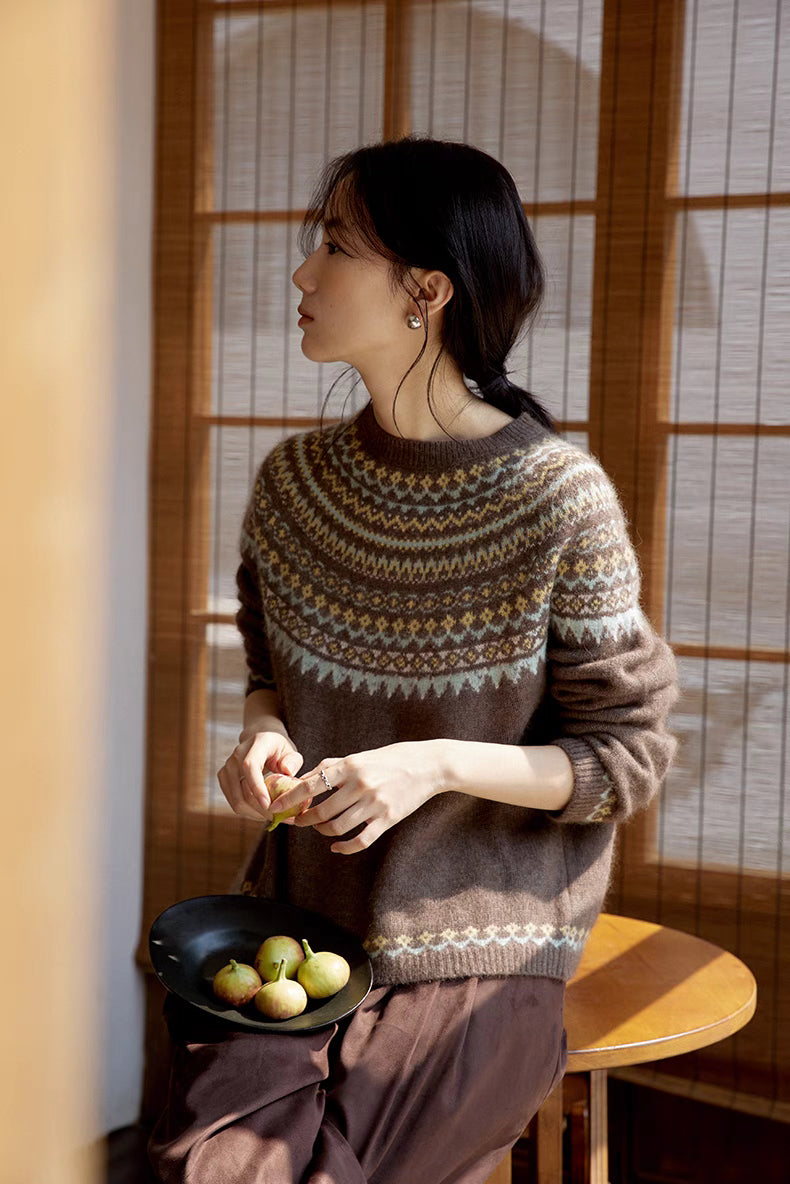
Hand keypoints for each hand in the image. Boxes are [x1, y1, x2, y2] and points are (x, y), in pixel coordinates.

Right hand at [217, 731, 302, 822]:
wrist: (260, 742)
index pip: (250, 766)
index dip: (257, 787)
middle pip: (241, 789)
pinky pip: (233, 802)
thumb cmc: (278, 750)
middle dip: (259, 808)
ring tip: (271, 816)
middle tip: (277, 818)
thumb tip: (287, 771)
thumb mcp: (290, 751)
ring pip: (235, 799)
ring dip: (253, 813)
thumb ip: (293, 761)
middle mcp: (237, 754)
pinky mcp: (223, 778)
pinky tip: (260, 812)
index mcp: (256, 744)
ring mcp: (227, 766)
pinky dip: (247, 811)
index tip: (268, 805)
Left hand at [267, 741, 444, 854]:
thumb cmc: (391, 758)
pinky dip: (344, 848)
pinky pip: (361, 840)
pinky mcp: (388, 819)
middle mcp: (361, 785)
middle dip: (304, 820)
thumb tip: (305, 778)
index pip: (311, 785)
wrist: (428, 765)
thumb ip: (332, 765)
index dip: (289, 799)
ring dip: (323, 831)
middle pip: (322, 811)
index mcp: (350, 766)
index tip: (275, 807)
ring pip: (338, 827)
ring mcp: (375, 804)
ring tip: (320, 828)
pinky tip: (336, 847)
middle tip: (297, 821)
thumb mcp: (360, 755)